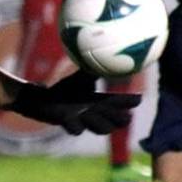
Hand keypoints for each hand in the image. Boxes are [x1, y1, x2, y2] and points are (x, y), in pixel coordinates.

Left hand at [11, 70, 140, 134]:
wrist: (42, 100)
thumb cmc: (65, 90)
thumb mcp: (81, 78)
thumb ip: (94, 69)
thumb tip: (107, 51)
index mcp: (99, 103)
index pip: (118, 103)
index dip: (128, 102)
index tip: (139, 98)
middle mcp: (93, 114)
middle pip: (112, 121)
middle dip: (120, 120)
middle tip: (127, 117)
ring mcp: (81, 120)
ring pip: (98, 128)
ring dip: (100, 123)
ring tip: (101, 116)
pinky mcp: (66, 123)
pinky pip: (74, 129)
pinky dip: (76, 128)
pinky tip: (78, 127)